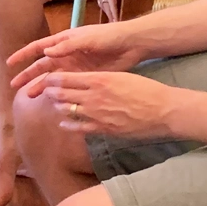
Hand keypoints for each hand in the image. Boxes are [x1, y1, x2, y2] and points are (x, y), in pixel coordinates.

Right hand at [9, 22, 145, 89]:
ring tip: (30, 97)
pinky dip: (58, 93)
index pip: (38, 48)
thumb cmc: (108, 36)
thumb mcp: (88, 39)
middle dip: (28, 75)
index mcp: (64, 41)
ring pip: (53, 78)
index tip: (10, 64)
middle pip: (42, 66)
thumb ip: (67, 46)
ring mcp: (74, 66)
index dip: (23, 55)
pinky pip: (67, 86)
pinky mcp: (84, 77)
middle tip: (15, 87)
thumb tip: (45, 52)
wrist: (130, 45)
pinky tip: (51, 101)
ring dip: (41, 86)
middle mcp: (66, 54)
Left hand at [32, 71, 181, 140]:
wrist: (162, 110)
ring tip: (54, 103)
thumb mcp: (121, 76)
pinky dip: (68, 124)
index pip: (66, 77)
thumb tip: (87, 80)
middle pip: (62, 93)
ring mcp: (96, 114)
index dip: (52, 79)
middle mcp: (93, 96)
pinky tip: (63, 122)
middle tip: (44, 91)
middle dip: (50, 92)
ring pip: (67, 110)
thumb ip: (101, 79)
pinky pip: (78, 127)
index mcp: (98, 79)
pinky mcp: (102, 129)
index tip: (46, 77)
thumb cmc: (146, 90)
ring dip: (58, 106)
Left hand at [93, 0, 158, 19]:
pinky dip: (115, 14)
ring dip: (111, 15)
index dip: (106, 6)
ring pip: (105, 5)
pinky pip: (112, 5)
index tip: (110, 16)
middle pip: (101, 1)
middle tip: (114, 22)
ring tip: (116, 24)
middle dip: (107, 12)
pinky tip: (118, 21)